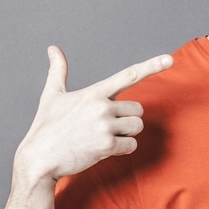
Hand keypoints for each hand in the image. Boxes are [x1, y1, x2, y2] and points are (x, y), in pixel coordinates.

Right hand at [14, 46, 172, 183]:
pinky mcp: (106, 146)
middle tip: (106, 127)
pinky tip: (103, 150)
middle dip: (127, 119)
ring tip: (103, 137)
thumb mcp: (51, 96)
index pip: (128, 75)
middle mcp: (102, 106)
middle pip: (138, 109)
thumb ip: (58, 71)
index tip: (169, 59)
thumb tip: (53, 49)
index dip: (151, 66)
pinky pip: (131, 145)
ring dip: (126, 134)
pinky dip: (122, 149)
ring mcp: (104, 126)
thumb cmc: (46, 127)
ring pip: (137, 127)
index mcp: (94, 92)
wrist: (39, 159)